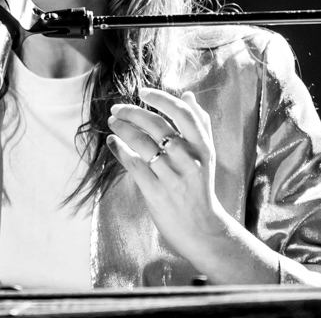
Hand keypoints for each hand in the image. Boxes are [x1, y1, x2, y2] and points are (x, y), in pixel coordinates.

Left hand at [106, 87, 229, 261]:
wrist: (202, 229)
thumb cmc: (201, 187)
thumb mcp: (208, 154)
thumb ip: (201, 123)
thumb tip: (188, 94)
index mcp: (203, 146)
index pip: (182, 113)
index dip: (160, 99)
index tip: (142, 92)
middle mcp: (189, 159)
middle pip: (157, 125)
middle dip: (132, 112)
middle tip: (117, 108)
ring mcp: (172, 176)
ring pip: (143, 143)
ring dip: (123, 128)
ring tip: (112, 122)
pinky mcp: (156, 192)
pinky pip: (134, 164)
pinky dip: (120, 150)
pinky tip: (112, 142)